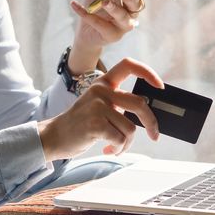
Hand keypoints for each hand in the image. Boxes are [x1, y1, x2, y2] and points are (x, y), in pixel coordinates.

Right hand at [38, 58, 164, 161]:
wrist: (55, 136)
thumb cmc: (81, 124)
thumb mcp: (99, 105)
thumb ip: (118, 103)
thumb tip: (148, 114)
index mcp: (103, 83)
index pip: (128, 65)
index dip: (148, 72)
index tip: (159, 86)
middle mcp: (101, 90)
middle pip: (139, 103)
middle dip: (151, 123)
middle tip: (154, 135)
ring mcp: (97, 106)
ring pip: (131, 128)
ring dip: (126, 143)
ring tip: (116, 146)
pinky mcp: (95, 123)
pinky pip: (120, 139)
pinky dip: (118, 148)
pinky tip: (108, 149)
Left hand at [68, 0, 168, 52]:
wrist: (83, 29)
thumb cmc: (95, 3)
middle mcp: (132, 11)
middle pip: (137, 3)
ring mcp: (123, 25)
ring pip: (124, 18)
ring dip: (114, 9)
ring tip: (104, 2)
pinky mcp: (111, 36)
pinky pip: (101, 25)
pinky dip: (86, 14)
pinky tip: (75, 4)